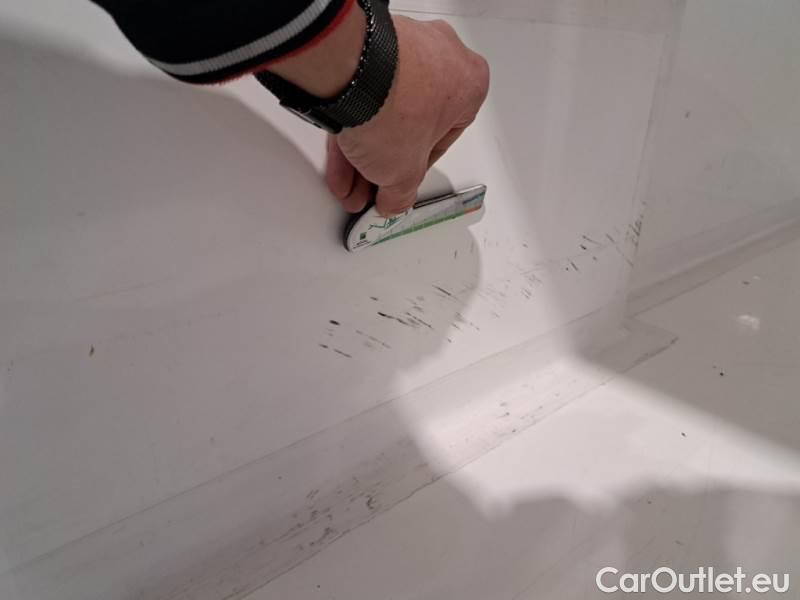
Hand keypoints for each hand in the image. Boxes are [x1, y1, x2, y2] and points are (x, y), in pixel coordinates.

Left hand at [325, 16, 489, 215]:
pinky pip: (361, 92)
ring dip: (363, 150)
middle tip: (370, 184)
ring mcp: (403, 47)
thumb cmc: (394, 105)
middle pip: (410, 125)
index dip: (415, 170)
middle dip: (384, 162)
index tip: (399, 183)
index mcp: (469, 83)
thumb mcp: (405, 172)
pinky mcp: (366, 45)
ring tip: (348, 178)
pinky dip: (351, 123)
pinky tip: (339, 155)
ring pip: (383, 110)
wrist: (351, 72)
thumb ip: (402, 192)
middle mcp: (440, 57)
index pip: (443, 139)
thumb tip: (395, 199)